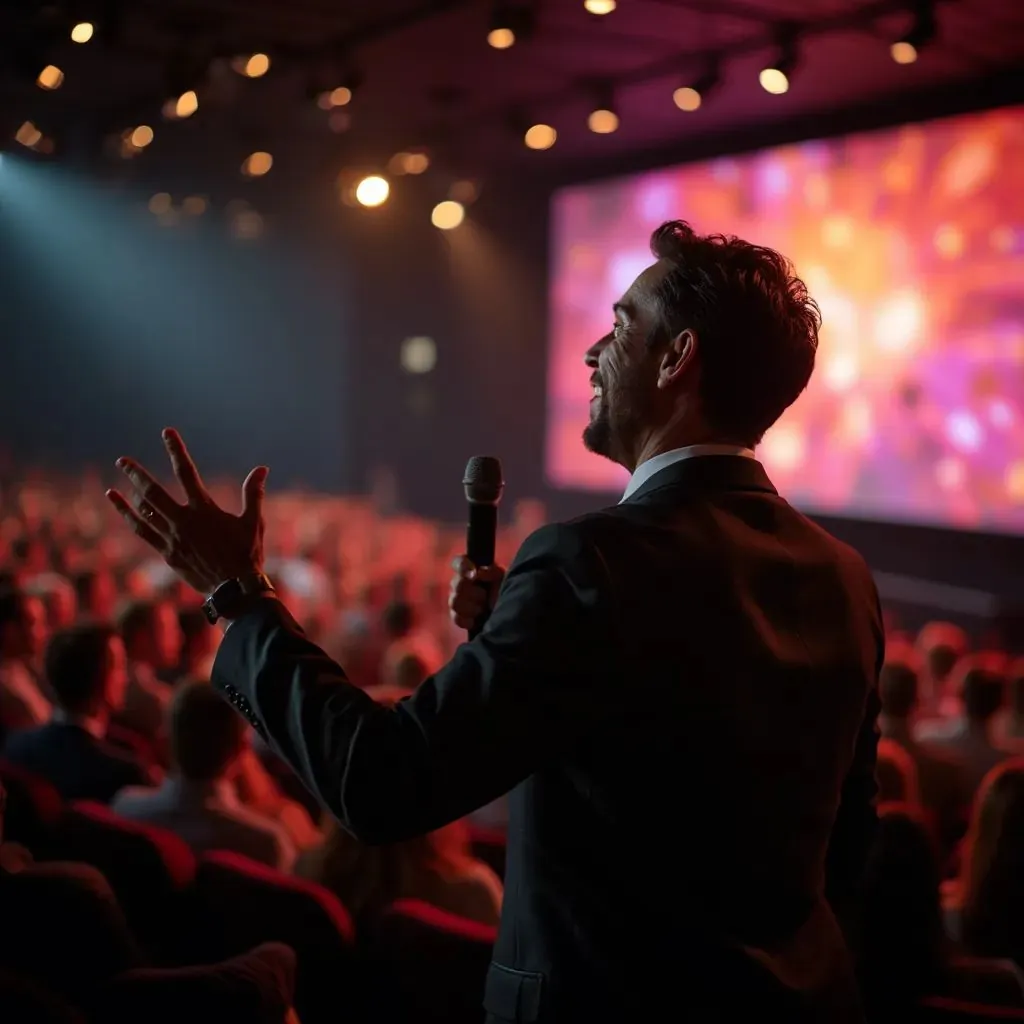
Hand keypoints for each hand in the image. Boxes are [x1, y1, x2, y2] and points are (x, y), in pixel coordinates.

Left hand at [106, 428, 267, 596]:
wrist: (235, 588)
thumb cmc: (247, 554)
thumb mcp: (253, 522)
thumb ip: (253, 493)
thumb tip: (262, 469)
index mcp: (205, 510)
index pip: (187, 472)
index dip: (176, 450)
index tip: (166, 433)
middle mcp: (184, 521)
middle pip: (153, 492)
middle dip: (136, 474)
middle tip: (122, 461)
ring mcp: (172, 538)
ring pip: (144, 512)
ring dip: (129, 495)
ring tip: (117, 483)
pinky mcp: (167, 553)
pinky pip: (143, 532)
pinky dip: (130, 518)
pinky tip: (121, 509)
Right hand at [448, 556, 504, 631]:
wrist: (509, 611)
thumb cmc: (504, 589)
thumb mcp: (503, 578)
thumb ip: (492, 572)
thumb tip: (479, 572)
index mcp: (470, 570)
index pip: (457, 562)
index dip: (461, 566)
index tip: (474, 574)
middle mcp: (460, 583)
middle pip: (455, 584)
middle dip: (472, 592)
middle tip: (484, 596)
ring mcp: (457, 600)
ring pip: (454, 602)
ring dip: (470, 607)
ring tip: (482, 609)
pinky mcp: (458, 617)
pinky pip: (456, 618)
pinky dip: (466, 620)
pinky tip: (475, 620)